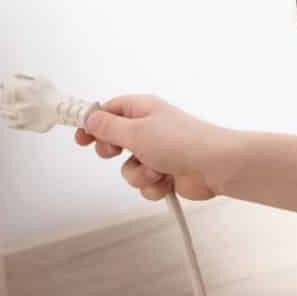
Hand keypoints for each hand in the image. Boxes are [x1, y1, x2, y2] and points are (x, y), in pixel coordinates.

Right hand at [76, 94, 242, 202]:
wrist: (215, 167)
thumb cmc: (181, 142)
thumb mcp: (136, 131)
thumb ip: (108, 127)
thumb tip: (90, 119)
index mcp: (142, 109)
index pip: (108, 111)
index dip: (92, 124)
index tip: (81, 138)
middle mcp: (150, 128)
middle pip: (115, 141)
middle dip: (114, 152)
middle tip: (117, 152)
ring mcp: (158, 152)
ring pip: (129, 168)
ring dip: (138, 174)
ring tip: (155, 170)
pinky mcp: (166, 173)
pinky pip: (145, 183)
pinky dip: (152, 186)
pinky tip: (166, 181)